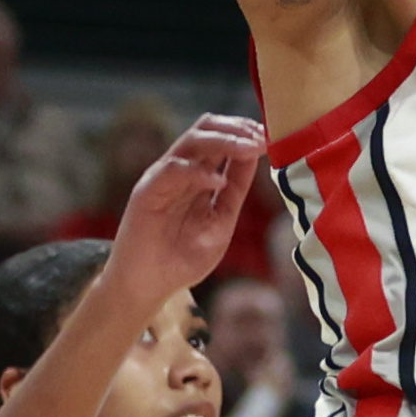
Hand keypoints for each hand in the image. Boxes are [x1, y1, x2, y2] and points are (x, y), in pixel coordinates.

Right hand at [107, 116, 269, 304]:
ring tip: (250, 148)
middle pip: (205, 129)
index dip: (245, 133)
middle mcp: (179, 171)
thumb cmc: (182, 259)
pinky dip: (197, 172)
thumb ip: (235, 191)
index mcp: (197, 176)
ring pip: (190, 141)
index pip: (220, 138)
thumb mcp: (220, 221)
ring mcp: (161, 179)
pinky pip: (171, 170)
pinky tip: (219, 182)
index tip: (269, 137)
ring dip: (224, 141)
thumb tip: (255, 157)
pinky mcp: (145, 194)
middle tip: (261, 138)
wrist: (148, 287)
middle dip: (237, 129)